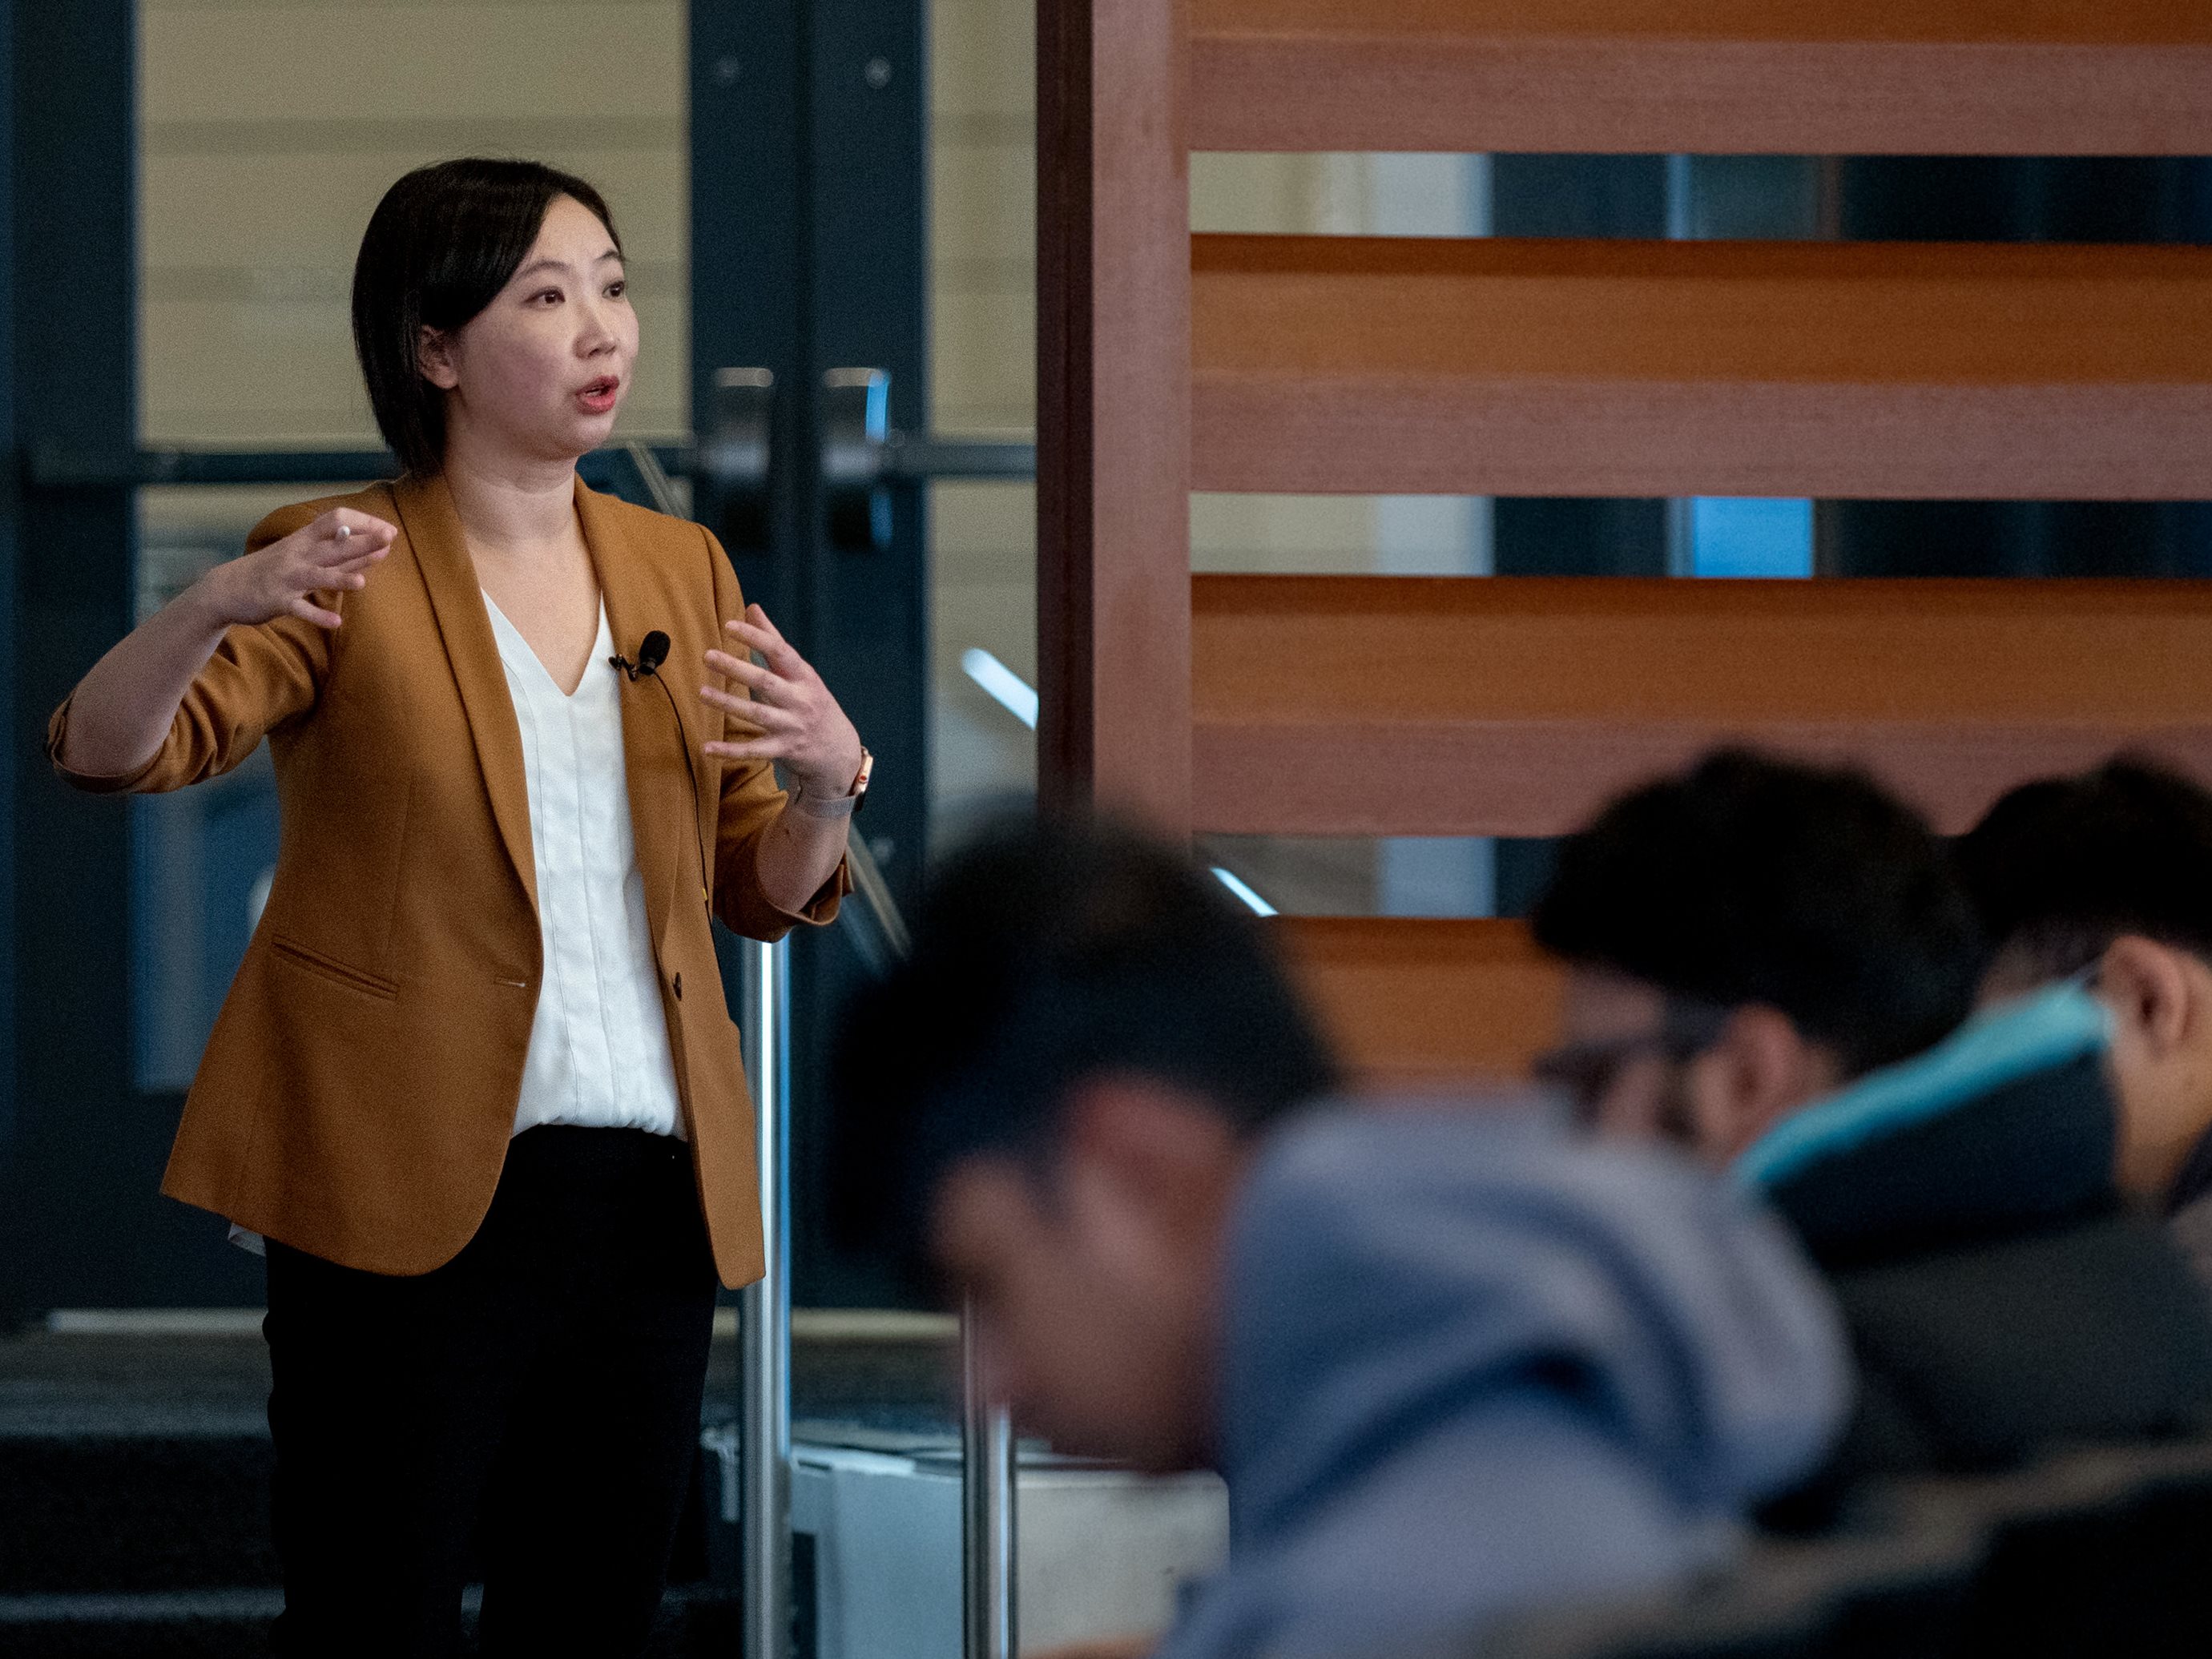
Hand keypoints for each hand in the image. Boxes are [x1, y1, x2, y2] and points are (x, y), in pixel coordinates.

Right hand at [200, 508, 395, 630]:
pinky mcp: (278, 601)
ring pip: (316, 576)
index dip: (362, 523)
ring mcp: (287, 578)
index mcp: (304, 540)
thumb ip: (342, 555)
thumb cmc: (273, 571)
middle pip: (333, 545)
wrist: (226, 589)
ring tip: (361, 583)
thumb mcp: (305, 557)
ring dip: (338, 578)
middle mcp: (297, 555)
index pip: (335, 520)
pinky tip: (336, 623)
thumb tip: (381, 547)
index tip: (388, 529)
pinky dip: (317, 616)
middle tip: (389, 537)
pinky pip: (299, 609)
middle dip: (361, 541)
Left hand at [702, 604, 863, 796]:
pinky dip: (730, 751)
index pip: (780, 651)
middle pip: (766, 682)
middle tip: (708, 656)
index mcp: (804, 677)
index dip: (755, 637)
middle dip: (737, 669)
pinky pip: (754, 751)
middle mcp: (800, 700)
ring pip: (757, 714)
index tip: (729, 625)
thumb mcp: (801, 673)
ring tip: (702, 692)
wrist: (839, 750)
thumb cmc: (813, 703)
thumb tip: (752, 608)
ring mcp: (792, 727)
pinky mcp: (784, 750)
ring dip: (729, 704)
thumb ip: (774, 641)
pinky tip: (707, 748)